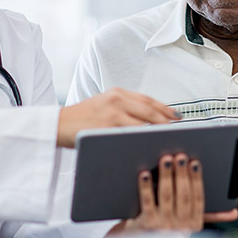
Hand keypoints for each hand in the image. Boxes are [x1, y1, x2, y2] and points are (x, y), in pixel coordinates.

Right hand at [57, 88, 178, 147]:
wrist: (58, 124)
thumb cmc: (82, 118)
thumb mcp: (104, 104)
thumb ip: (123, 108)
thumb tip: (147, 119)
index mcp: (117, 93)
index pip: (148, 100)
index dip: (165, 108)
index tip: (177, 116)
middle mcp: (117, 99)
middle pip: (150, 110)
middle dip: (167, 120)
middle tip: (179, 129)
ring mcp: (112, 113)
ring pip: (144, 122)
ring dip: (158, 130)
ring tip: (169, 138)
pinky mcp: (107, 127)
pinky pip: (131, 134)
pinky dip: (143, 139)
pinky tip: (150, 144)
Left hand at [106, 153, 232, 236]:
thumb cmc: (165, 235)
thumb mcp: (189, 229)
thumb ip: (210, 217)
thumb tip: (234, 213)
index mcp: (193, 225)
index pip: (198, 199)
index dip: (197, 180)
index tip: (195, 163)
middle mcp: (180, 227)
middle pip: (183, 195)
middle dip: (182, 174)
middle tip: (180, 156)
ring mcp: (163, 226)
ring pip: (167, 196)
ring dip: (167, 176)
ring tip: (166, 159)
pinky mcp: (146, 225)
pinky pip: (147, 202)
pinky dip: (146, 187)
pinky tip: (145, 174)